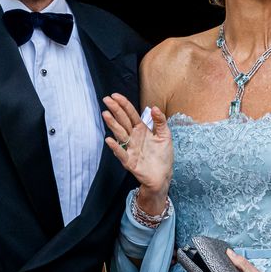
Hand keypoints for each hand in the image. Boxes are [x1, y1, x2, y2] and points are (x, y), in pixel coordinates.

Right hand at [102, 93, 172, 209]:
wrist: (163, 176)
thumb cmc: (163, 155)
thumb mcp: (165, 135)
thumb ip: (160, 121)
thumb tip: (154, 107)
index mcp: (141, 130)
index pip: (130, 114)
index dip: (123, 105)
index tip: (115, 95)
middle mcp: (133, 137)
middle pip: (123, 121)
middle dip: (115, 110)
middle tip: (106, 99)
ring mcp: (130, 149)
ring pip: (120, 134)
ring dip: (112, 125)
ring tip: (105, 114)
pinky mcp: (129, 162)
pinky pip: (121, 153)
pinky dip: (115, 147)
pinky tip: (109, 140)